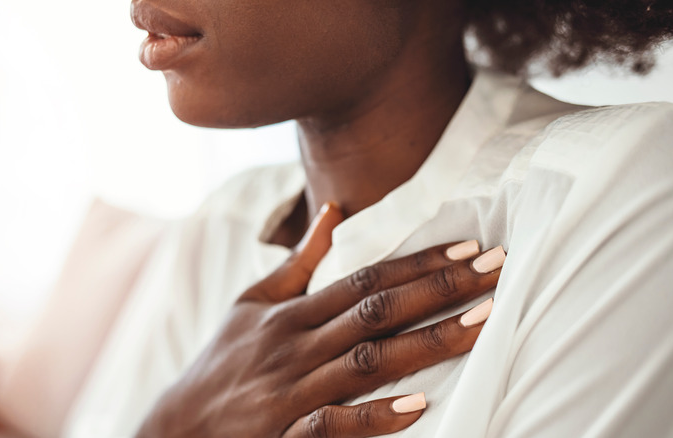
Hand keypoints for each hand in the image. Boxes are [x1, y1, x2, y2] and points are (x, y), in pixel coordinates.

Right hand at [137, 203, 503, 437]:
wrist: (174, 429)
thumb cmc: (222, 362)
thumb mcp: (252, 303)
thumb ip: (301, 261)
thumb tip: (334, 212)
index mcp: (293, 312)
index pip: (366, 277)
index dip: (419, 261)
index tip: (470, 246)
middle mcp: (297, 345)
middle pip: (378, 310)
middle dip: (441, 288)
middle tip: (498, 269)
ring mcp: (292, 390)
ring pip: (369, 361)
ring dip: (429, 342)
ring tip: (484, 323)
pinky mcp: (286, 434)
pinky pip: (334, 425)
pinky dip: (375, 415)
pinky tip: (419, 404)